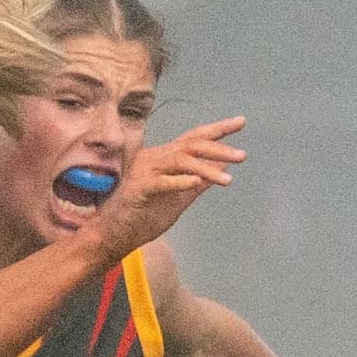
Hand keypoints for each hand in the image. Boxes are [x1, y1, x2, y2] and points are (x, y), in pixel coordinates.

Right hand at [94, 118, 246, 256]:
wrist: (115, 234)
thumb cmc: (143, 215)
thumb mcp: (179, 198)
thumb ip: (198, 183)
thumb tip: (222, 169)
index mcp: (165, 158)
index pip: (194, 139)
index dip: (218, 130)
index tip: (241, 122)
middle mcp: (154, 158)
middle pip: (190, 145)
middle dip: (218, 148)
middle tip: (241, 155)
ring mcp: (144, 171)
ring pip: (179, 161)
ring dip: (205, 168)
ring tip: (228, 179)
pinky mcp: (138, 189)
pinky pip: (161, 182)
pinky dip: (179, 181)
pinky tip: (197, 182)